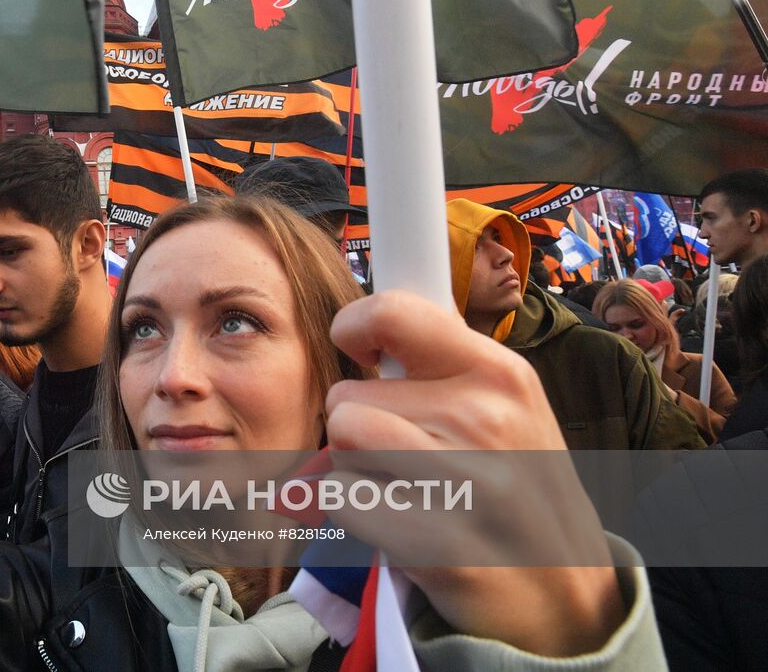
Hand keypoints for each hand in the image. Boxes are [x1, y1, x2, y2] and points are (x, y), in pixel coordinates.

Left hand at [324, 291, 625, 657]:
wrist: (565, 594)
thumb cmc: (518, 486)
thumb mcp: (507, 406)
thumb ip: (442, 359)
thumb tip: (368, 319)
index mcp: (500, 373)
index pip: (391, 312)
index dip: (354, 329)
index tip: (365, 355)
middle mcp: (486, 419)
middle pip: (348, 396)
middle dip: (359, 425)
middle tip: (404, 455)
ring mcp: (468, 483)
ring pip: (341, 441)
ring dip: (352, 466)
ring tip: (398, 484)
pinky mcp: (439, 544)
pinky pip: (344, 498)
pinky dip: (354, 511)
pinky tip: (396, 522)